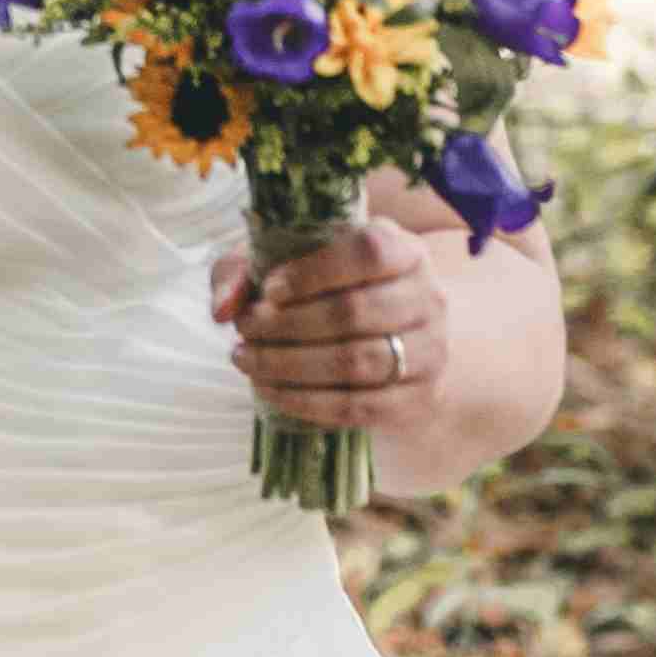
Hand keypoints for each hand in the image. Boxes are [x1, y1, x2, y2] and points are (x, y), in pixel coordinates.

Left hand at [220, 168, 560, 502]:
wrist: (392, 338)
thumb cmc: (328, 288)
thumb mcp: (286, 261)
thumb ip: (244, 270)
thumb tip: (224, 307)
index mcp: (403, 249)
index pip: (368, 252)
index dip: (313, 272)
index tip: (269, 289)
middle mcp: (428, 297)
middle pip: (356, 312)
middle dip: (287, 325)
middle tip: (244, 331)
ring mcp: (431, 351)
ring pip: (357, 362)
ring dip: (290, 365)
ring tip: (246, 360)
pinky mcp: (420, 399)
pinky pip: (360, 406)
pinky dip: (307, 402)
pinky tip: (270, 391)